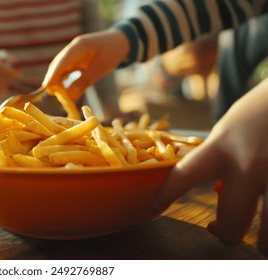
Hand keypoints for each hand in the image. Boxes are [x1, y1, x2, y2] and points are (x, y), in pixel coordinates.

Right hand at [43, 29, 129, 99]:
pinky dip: (64, 78)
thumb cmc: (113, 52)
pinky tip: (63, 87)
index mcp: (78, 47)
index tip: (47, 87)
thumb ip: (85, 81)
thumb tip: (71, 96)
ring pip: (61, 67)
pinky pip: (67, 69)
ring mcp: (74, 53)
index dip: (53, 75)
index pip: (62, 61)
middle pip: (58, 64)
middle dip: (52, 78)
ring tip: (55, 93)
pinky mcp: (77, 58)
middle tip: (50, 93)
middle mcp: (73, 49)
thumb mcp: (101, 68)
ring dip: (57, 79)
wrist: (121, 41)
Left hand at [152, 78, 267, 256]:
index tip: (154, 206)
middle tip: (217, 231)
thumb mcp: (229, 129)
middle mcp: (250, 165)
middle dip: (224, 234)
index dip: (165, 195)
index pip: (183, 176)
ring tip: (259, 245)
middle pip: (232, 220)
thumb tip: (217, 193)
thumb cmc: (261, 110)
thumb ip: (218, 160)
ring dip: (262, 244)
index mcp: (223, 147)